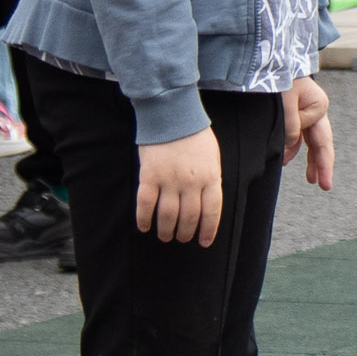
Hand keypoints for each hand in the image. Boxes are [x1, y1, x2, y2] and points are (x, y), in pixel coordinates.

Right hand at [134, 126, 223, 246]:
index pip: (212, 212)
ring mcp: (169, 180)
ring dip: (166, 230)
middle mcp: (191, 182)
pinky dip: (144, 219)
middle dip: (185, 233)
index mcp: (210, 177)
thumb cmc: (194, 135)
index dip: (208, 230)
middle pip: (189, 217)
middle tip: (180, 238)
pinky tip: (144, 227)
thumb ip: (211, 179)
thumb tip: (207, 203)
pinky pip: (145, 204)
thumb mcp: (212, 156)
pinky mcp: (149, 176)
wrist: (171, 113)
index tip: (204, 242)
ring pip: (168, 215)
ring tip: (165, 236)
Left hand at [283, 74, 335, 189]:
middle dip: (323, 164)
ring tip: (311, 178)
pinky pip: (299, 133)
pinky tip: (291, 157)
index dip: (300, 146)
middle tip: (325, 185)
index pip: (314, 135)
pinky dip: (295, 147)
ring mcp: (305, 109)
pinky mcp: (293, 109)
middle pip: (322, 141)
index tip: (285, 157)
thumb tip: (289, 151)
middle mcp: (315, 108)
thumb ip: (290, 127)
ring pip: (311, 139)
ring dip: (309, 158)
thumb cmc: (278, 73)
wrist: (266, 55)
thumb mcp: (285, 101)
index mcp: (319, 104)